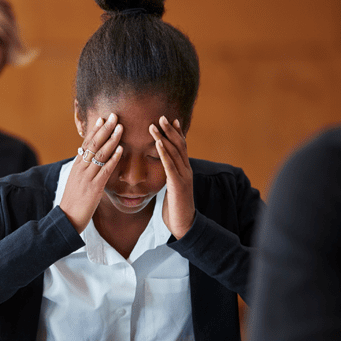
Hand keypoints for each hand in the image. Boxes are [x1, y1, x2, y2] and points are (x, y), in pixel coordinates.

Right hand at [60, 114, 122, 232]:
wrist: (67, 219)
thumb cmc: (73, 202)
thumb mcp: (75, 182)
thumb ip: (81, 169)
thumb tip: (83, 155)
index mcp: (76, 166)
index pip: (86, 144)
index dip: (95, 131)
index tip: (102, 119)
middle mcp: (80, 169)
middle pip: (93, 145)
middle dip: (104, 129)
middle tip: (114, 116)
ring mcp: (87, 177)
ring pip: (100, 154)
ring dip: (111, 140)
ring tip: (120, 127)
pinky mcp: (94, 187)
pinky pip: (105, 170)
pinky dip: (113, 158)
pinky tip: (121, 149)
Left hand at [150, 116, 194, 238]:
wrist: (184, 224)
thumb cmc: (175, 208)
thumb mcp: (172, 189)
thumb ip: (170, 177)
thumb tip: (164, 170)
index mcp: (185, 171)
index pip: (181, 148)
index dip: (177, 133)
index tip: (170, 120)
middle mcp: (186, 170)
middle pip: (179, 145)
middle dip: (170, 130)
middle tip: (161, 116)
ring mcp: (183, 176)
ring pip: (174, 152)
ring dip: (163, 137)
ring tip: (154, 125)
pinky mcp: (177, 184)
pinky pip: (170, 165)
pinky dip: (163, 152)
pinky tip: (157, 143)